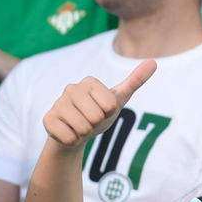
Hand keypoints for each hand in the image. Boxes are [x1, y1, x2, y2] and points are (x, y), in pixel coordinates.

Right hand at [42, 61, 156, 150]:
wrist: (77, 133)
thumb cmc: (99, 113)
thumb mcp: (118, 99)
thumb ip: (135, 81)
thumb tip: (153, 62)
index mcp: (89, 81)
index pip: (110, 105)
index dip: (109, 113)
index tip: (103, 110)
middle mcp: (71, 88)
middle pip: (96, 117)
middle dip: (97, 124)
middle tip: (91, 120)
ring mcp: (58, 103)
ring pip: (82, 128)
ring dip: (85, 133)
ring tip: (80, 126)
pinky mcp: (48, 119)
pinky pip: (68, 137)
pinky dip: (73, 140)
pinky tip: (69, 132)